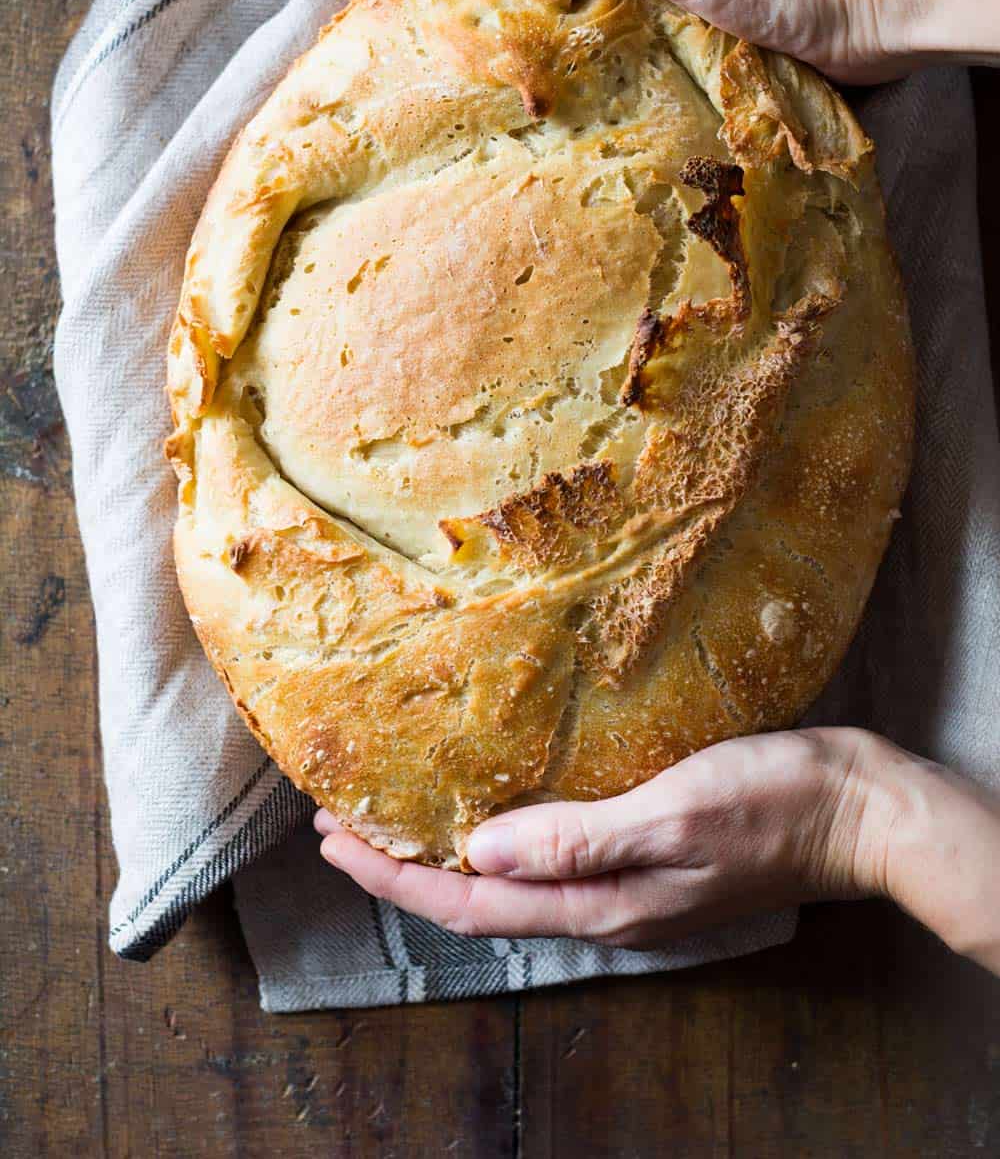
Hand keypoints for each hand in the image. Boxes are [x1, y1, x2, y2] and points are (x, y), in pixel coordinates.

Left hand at [315, 726, 999, 971]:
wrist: (856, 809)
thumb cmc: (771, 806)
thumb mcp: (672, 815)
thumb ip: (577, 838)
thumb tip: (481, 851)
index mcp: (600, 904)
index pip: (470, 903)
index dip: (395, 875)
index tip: (334, 839)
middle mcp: (603, 902)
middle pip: (479, 897)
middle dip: (403, 865)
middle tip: (342, 823)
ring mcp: (625, 881)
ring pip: (511, 877)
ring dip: (447, 849)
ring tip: (398, 814)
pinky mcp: (645, 847)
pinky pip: (551, 851)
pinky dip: (503, 833)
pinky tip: (495, 800)